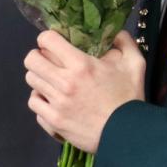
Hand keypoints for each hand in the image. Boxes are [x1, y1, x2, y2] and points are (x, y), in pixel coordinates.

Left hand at [24, 29, 145, 152]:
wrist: (126, 134)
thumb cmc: (129, 97)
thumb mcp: (135, 64)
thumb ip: (125, 42)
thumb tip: (114, 32)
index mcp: (81, 64)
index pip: (47, 40)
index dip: (48, 38)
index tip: (55, 42)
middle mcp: (63, 82)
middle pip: (31, 61)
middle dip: (38, 56)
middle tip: (50, 60)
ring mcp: (55, 103)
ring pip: (31, 81)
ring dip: (40, 77)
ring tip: (52, 79)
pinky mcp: (53, 121)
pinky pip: (34, 103)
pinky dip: (40, 99)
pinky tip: (51, 99)